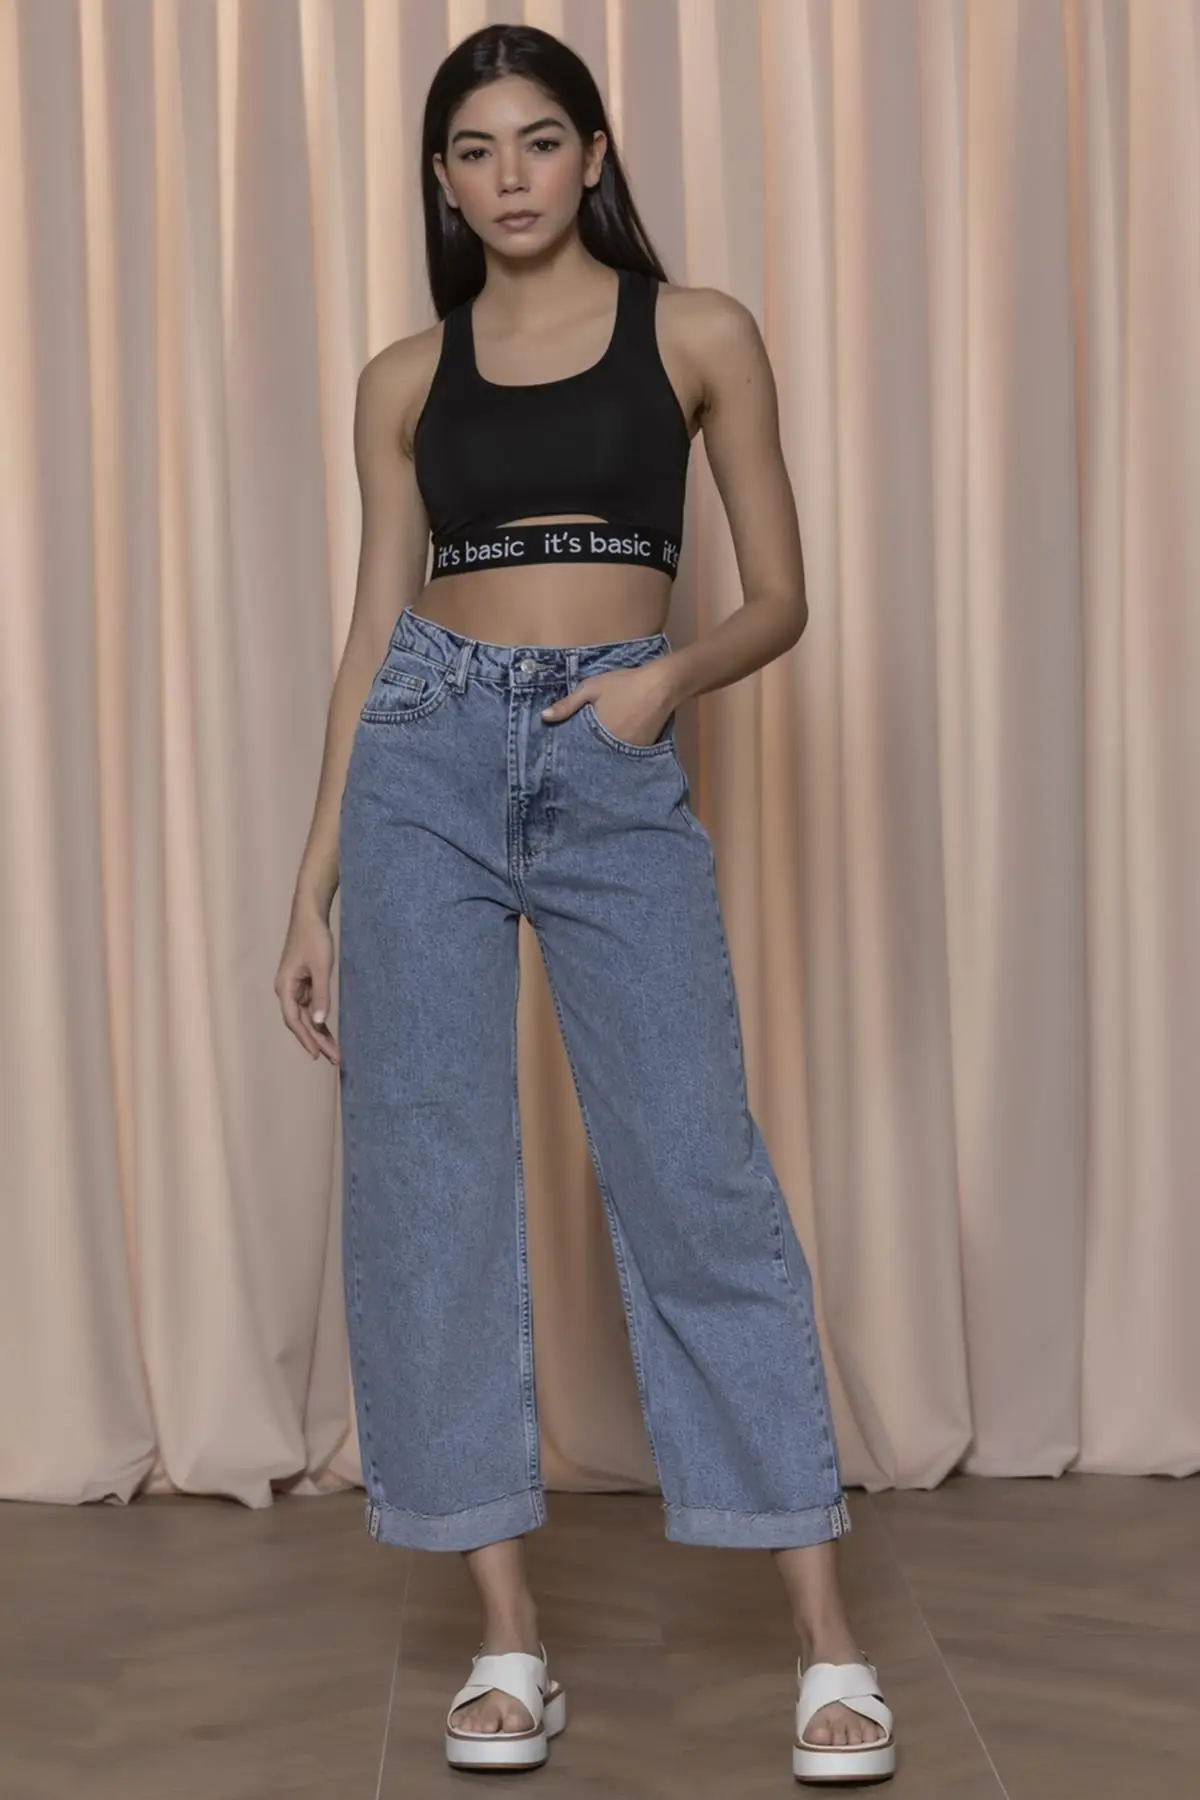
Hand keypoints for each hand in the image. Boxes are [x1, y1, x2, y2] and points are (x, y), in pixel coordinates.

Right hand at [275, 907, 339, 1064]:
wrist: (310, 915)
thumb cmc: (314, 938)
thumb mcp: (321, 967)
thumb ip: (321, 995)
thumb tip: (319, 1021)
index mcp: (285, 987)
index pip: (294, 1020)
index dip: (306, 1039)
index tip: (318, 1055)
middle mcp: (286, 989)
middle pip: (301, 1022)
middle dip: (317, 1040)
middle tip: (334, 1058)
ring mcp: (295, 987)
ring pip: (306, 1016)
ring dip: (319, 1033)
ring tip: (334, 1051)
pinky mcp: (303, 982)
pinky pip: (310, 1006)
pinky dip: (319, 1019)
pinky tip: (328, 1031)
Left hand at [540, 662, 674, 747]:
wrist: (661, 684)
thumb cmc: (623, 684)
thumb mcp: (591, 688)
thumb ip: (567, 704)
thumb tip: (543, 717)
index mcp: (599, 735)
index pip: (579, 751)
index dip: (571, 752)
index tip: (562, 755)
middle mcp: (614, 748)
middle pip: (595, 757)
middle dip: (587, 755)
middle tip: (577, 756)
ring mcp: (631, 750)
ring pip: (611, 757)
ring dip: (602, 755)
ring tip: (592, 753)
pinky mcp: (643, 749)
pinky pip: (625, 754)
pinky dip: (618, 752)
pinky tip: (612, 746)